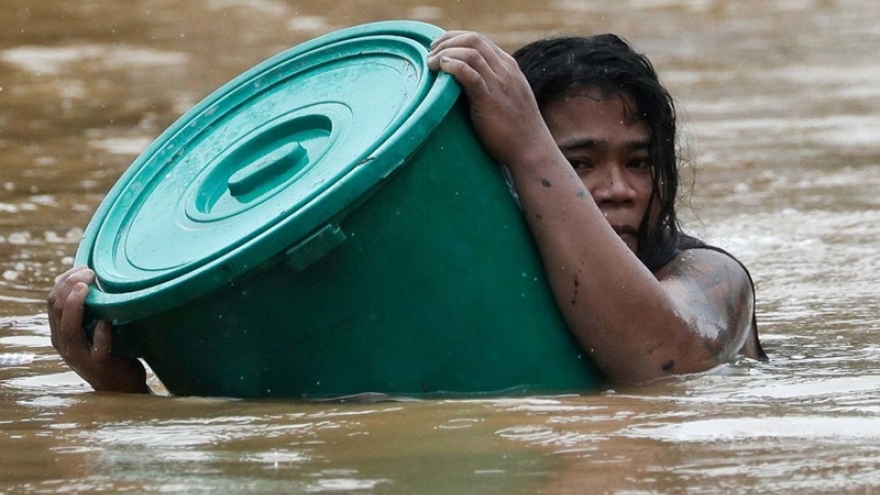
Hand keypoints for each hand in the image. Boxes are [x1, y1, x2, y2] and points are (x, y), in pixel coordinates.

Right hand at [47, 266, 149, 392]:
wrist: (122, 386)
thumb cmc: (111, 350)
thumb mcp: (93, 326)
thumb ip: (91, 308)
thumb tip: (97, 276)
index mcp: (61, 330)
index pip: (52, 300)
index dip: (64, 280)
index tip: (83, 267)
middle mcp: (65, 343)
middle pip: (57, 309)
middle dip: (70, 286)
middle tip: (89, 272)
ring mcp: (80, 355)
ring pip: (69, 328)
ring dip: (76, 305)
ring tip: (86, 288)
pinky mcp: (100, 365)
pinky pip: (97, 347)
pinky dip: (101, 333)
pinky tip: (106, 320)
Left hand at [427, 31, 558, 169]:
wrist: (532, 149)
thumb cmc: (517, 129)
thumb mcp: (508, 98)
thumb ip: (492, 85)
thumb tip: (464, 83)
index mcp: (509, 67)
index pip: (479, 40)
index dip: (455, 39)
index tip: (439, 48)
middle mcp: (505, 70)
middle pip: (473, 39)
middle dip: (447, 41)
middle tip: (430, 53)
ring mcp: (499, 84)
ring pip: (470, 52)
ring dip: (445, 53)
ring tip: (431, 63)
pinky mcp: (490, 100)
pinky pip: (470, 74)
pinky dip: (453, 66)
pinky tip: (442, 68)